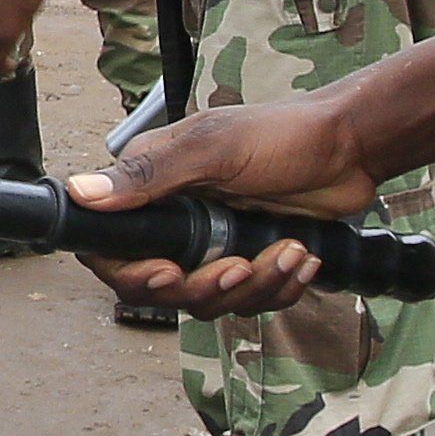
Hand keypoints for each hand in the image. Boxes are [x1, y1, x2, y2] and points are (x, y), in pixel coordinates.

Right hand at [65, 99, 372, 319]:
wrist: (352, 147)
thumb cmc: (285, 134)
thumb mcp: (213, 148)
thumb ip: (149, 176)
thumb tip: (82, 192)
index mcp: (154, 186)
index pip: (111, 250)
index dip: (131, 273)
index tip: (168, 272)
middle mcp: (177, 219)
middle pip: (161, 288)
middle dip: (204, 286)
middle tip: (239, 266)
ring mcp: (214, 243)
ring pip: (209, 301)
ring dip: (254, 286)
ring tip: (288, 251)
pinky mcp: (250, 259)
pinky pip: (251, 301)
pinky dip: (280, 286)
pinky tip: (300, 255)